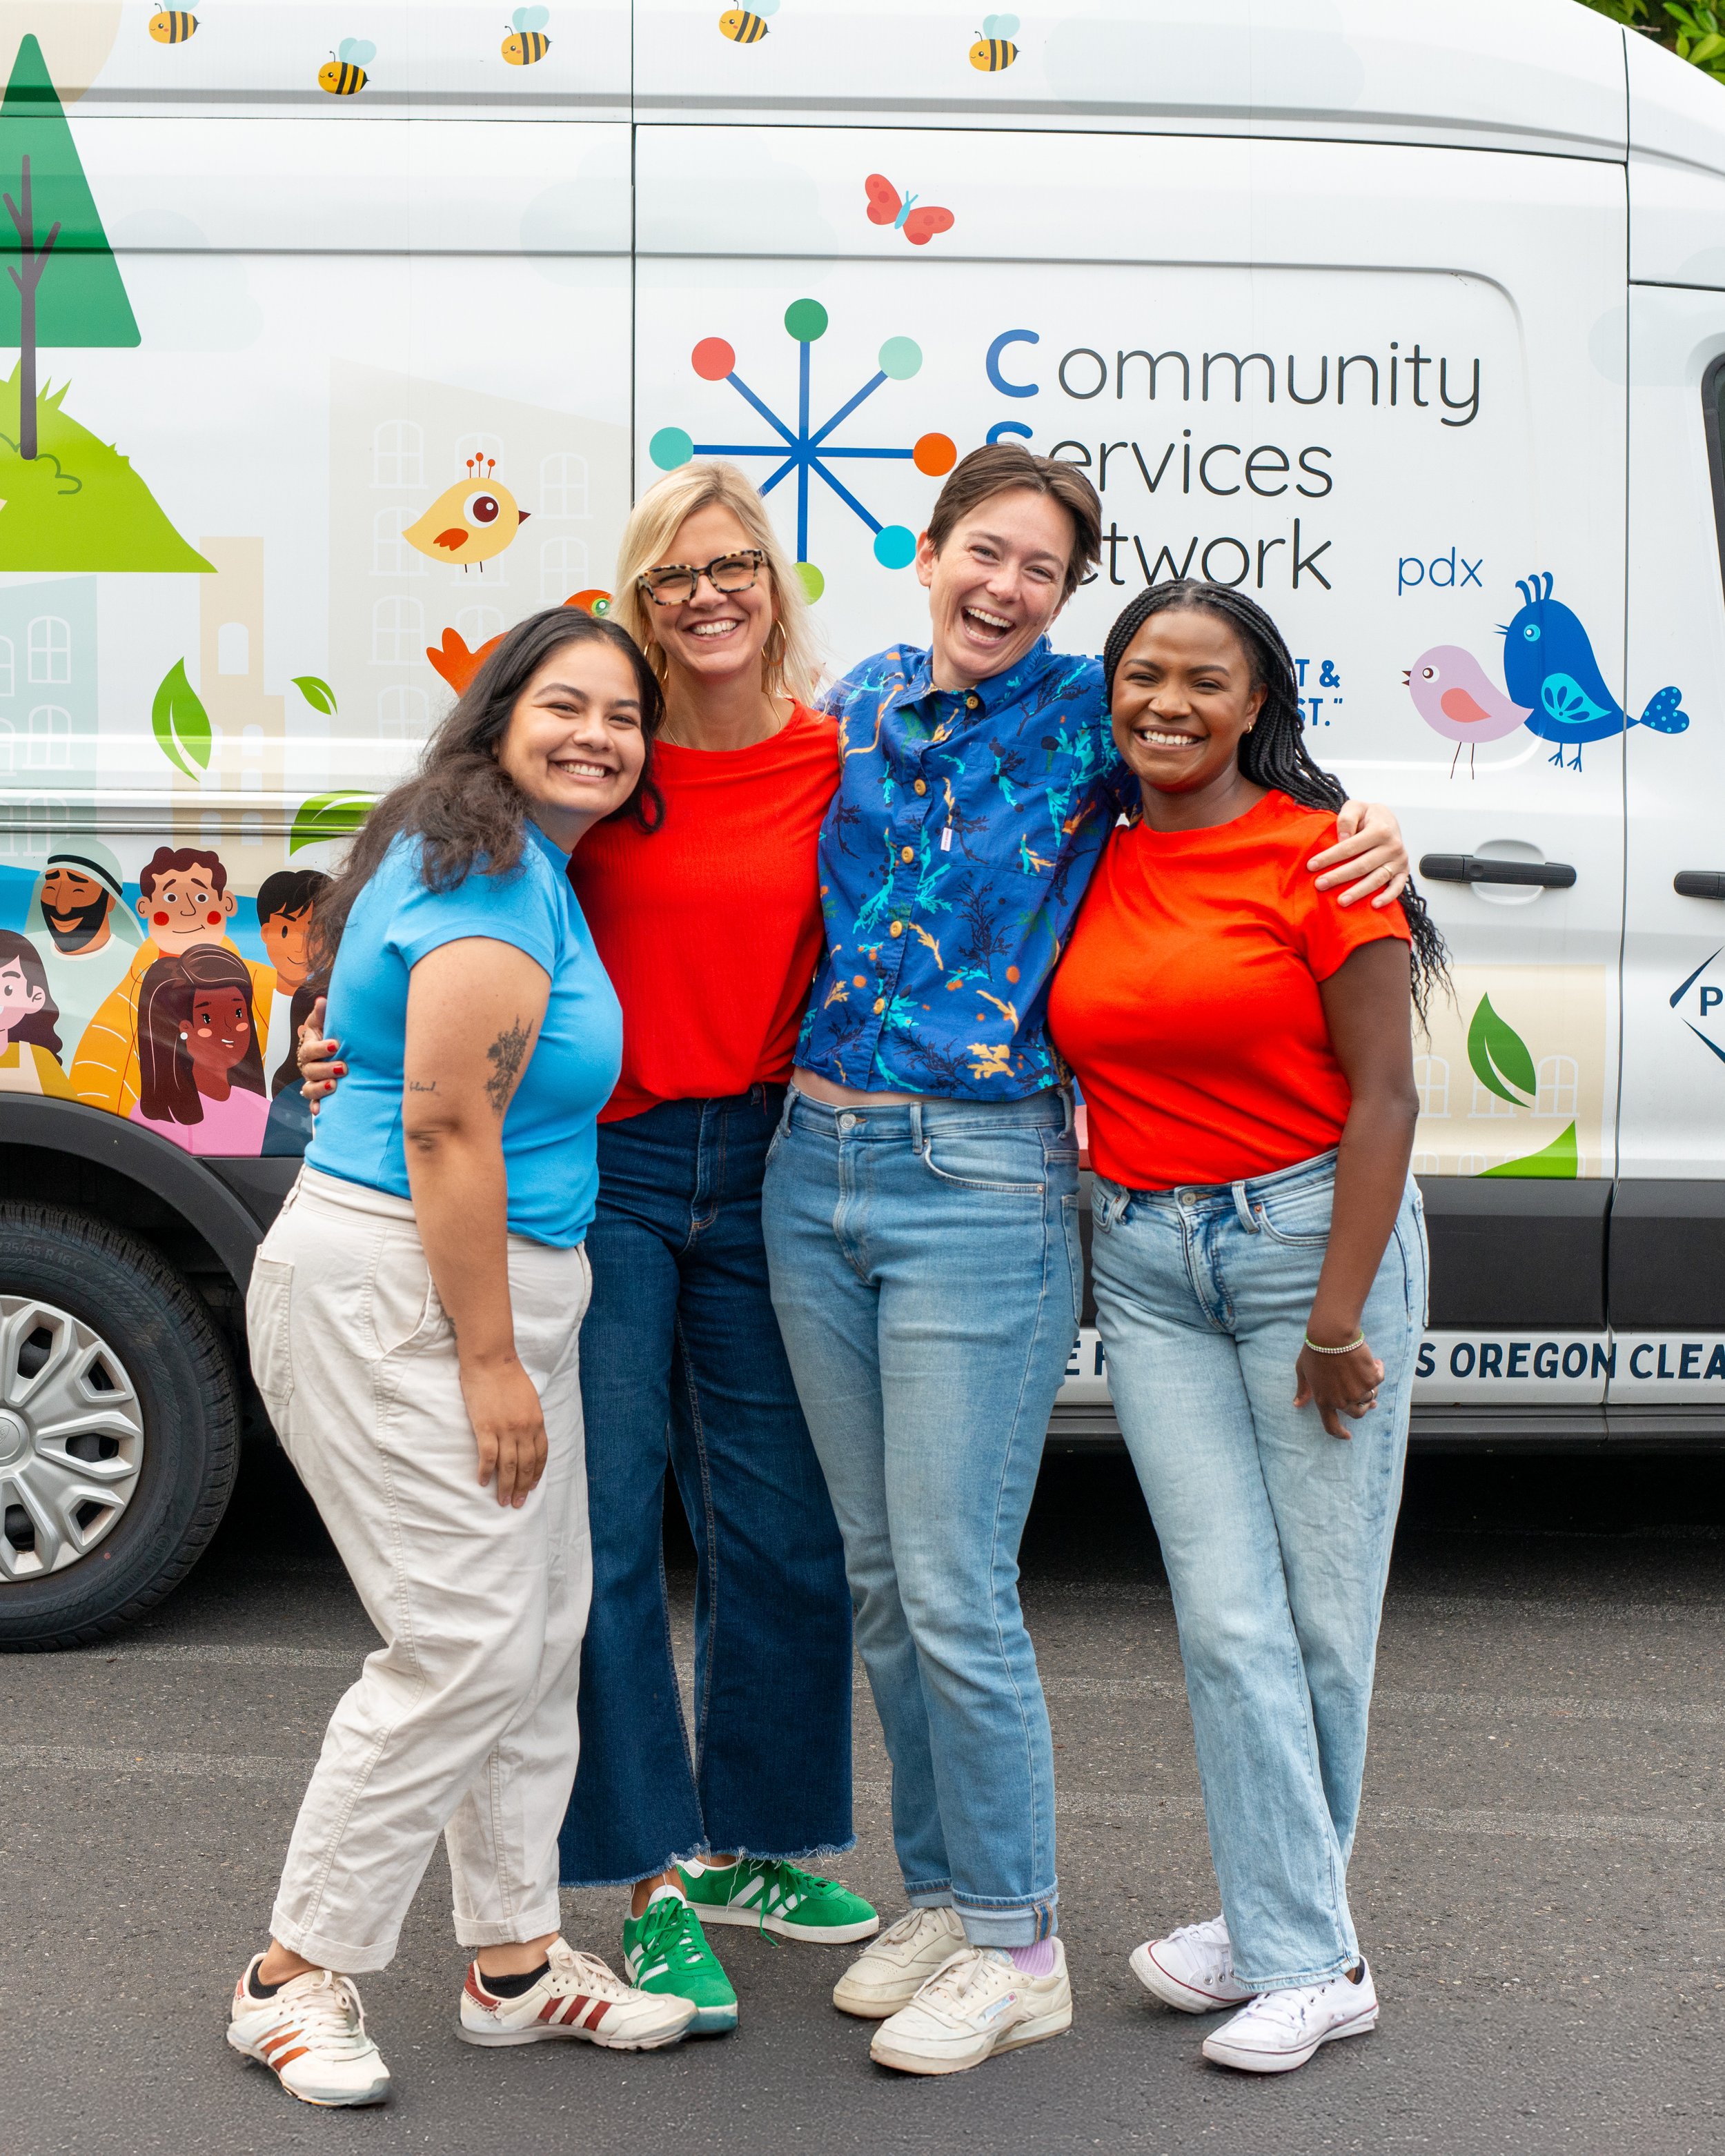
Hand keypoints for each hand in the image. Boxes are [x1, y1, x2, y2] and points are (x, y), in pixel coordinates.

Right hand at [296, 995, 344, 1111]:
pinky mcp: (319, 1093)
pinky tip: (320, 1111)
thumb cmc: (329, 1034)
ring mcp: (313, 1080)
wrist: (333, 1050)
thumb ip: (322, 1014)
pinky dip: (316, 1106)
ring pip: (309, 1088)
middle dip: (325, 1069)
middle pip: (310, 1070)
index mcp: (309, 1048)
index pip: (309, 1049)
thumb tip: (322, 1001)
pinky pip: (314, 1102)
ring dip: (320, 1088)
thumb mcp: (325, 1022)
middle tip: (343, 1067)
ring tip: (334, 1086)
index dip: (320, 1048)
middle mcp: (308, 1066)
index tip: (335, 1045)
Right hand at [458, 1353, 547, 1507]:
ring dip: (506, 1486)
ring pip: (508, 1466)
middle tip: (517, 1504)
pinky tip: (482, 1482)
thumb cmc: (509, 1376)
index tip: (531, 1487)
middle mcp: (524, 1429)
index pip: (540, 1455)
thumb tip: (526, 1435)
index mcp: (537, 1421)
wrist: (491, 1360)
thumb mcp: (528, 1399)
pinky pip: (488, 1456)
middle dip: (522, 1487)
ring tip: (502, 1501)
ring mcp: (506, 1429)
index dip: (536, 1473)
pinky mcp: (486, 1427)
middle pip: (525, 1465)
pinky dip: (486, 1472)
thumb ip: (529, 1419)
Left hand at [1293, 1334, 1385, 1440]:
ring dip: (1370, 1389)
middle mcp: (1342, 1401)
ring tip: (1366, 1372)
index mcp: (1324, 1401)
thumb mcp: (1303, 1371)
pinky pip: (1379, 1380)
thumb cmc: (1315, 1350)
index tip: (1347, 1436)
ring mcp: (1358, 1392)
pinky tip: (1374, 1361)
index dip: (1340, 1434)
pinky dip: (1377, 1371)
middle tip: (1367, 1398)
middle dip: (1363, 1407)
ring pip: (1370, 1397)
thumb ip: (1303, 1389)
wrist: (1332, 1335)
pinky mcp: (1371, 1380)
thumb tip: (1297, 1404)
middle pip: (1357, 1413)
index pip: (1331, 1426)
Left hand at [1309, 800, 1409, 909]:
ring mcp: (1399, 860)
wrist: (1388, 820)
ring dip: (1358, 892)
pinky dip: (1387, 898)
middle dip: (1339, 876)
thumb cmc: (1368, 816)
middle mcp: (1393, 846)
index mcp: (1381, 829)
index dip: (1330, 857)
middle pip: (1362, 865)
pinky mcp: (1403, 871)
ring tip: (1341, 901)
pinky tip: (1373, 906)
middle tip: (1320, 884)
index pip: (1350, 847)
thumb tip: (1342, 839)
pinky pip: (1397, 887)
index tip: (1311, 866)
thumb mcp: (1356, 807)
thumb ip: (1347, 819)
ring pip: (1377, 879)